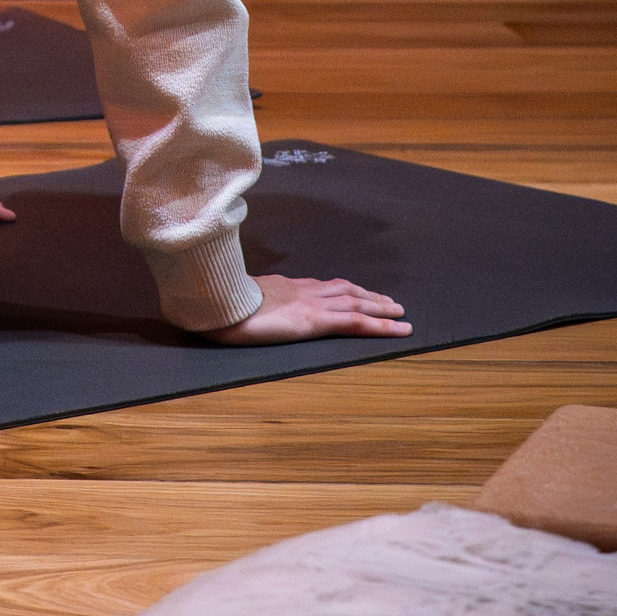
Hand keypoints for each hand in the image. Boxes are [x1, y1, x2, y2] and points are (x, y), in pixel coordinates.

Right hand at [203, 273, 409, 343]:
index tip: (357, 292)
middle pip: (345, 290)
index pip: (322, 286)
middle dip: (369, 295)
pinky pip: (355, 322)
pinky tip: (398, 329)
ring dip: (381, 307)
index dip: (344, 289)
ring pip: (356, 303)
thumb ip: (248, 300)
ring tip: (400, 313)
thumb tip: (242, 305)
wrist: (216, 305)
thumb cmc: (219, 305)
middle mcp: (302, 291)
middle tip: (391, 302)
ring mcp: (310, 304)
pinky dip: (380, 325)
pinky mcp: (314, 321)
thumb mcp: (235, 299)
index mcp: (284, 287)